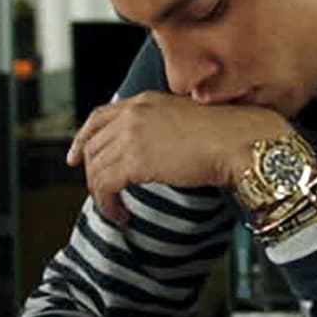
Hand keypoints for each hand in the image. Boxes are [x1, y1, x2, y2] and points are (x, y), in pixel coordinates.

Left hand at [67, 93, 291, 224]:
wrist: (239, 141)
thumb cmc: (227, 134)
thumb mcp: (185, 120)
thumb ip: (162, 127)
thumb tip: (153, 151)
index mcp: (144, 101)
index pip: (98, 117)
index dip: (82, 139)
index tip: (77, 158)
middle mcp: (132, 114)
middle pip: (92, 145)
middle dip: (92, 172)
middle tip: (102, 193)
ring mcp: (131, 135)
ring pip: (95, 168)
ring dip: (101, 194)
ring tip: (116, 209)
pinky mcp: (134, 160)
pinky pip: (104, 186)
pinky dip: (107, 204)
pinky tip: (121, 215)